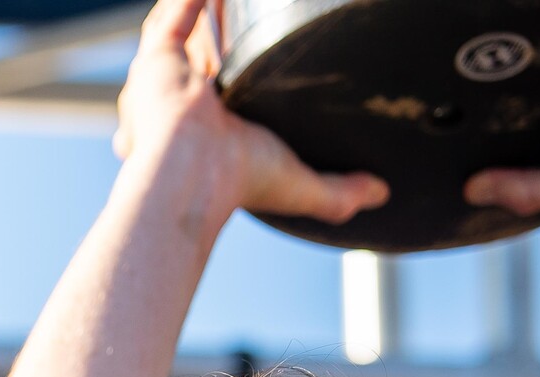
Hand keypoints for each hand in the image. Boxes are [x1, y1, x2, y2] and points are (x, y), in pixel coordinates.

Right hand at [112, 0, 387, 225]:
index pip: (216, 90)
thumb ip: (338, 191)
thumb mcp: (298, 186)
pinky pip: (176, 13)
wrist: (192, 175)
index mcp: (203, 130)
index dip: (232, 68)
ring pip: (182, 29)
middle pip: (198, 54)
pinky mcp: (157, 58)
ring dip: (205, 6)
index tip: (257, 53)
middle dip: (214, 32)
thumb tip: (382, 194)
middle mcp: (175, 103)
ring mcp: (163, 79)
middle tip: (247, 13)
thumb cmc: (234, 183)